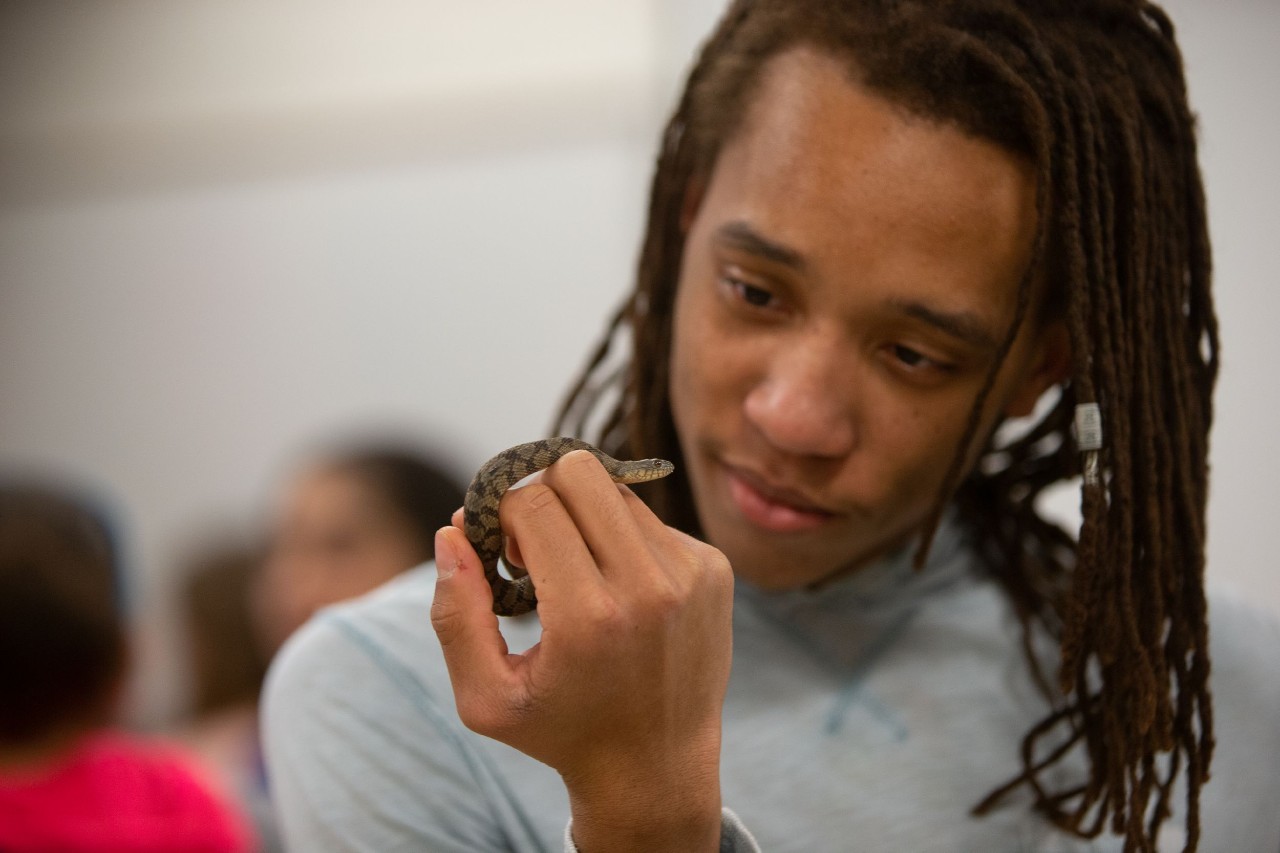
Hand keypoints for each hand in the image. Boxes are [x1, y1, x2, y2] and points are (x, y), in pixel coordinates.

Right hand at [430, 449, 733, 852]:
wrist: (659, 766)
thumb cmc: (561, 731)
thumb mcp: (486, 698)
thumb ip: (456, 614)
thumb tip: (453, 530)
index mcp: (588, 618)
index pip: (533, 503)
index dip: (501, 512)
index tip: (500, 550)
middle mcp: (649, 587)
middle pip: (579, 471)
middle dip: (542, 494)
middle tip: (534, 548)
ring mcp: (691, 573)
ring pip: (616, 489)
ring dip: (584, 518)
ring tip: (576, 574)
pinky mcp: (715, 569)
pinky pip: (650, 518)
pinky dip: (623, 539)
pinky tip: (618, 590)